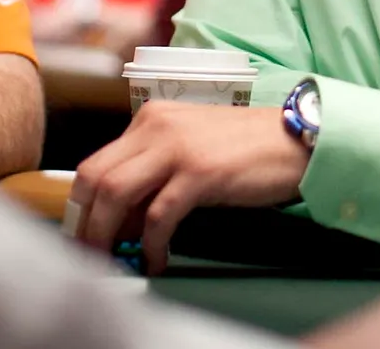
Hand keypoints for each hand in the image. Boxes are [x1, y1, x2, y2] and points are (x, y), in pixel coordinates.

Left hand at [71, 102, 307, 273]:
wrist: (298, 138)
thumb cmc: (249, 147)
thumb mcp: (192, 146)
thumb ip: (155, 171)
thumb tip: (124, 220)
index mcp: (152, 117)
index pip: (95, 163)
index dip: (81, 206)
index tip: (83, 235)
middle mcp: (157, 126)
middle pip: (94, 178)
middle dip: (83, 224)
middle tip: (89, 254)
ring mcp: (178, 148)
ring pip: (115, 195)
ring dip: (105, 235)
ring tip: (114, 261)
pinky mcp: (201, 173)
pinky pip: (159, 217)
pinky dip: (151, 245)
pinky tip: (158, 260)